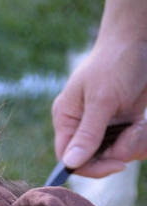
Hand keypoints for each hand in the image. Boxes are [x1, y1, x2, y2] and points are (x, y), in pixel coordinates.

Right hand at [52, 37, 146, 175]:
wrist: (141, 38)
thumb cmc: (116, 62)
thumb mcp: (102, 99)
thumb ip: (87, 133)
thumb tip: (69, 164)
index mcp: (67, 118)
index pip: (68, 157)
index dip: (89, 167)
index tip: (117, 163)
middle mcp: (81, 124)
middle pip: (92, 159)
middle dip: (116, 153)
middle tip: (135, 134)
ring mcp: (102, 124)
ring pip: (113, 153)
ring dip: (132, 144)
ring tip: (141, 125)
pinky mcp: (122, 121)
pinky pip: (128, 143)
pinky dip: (139, 139)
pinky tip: (143, 124)